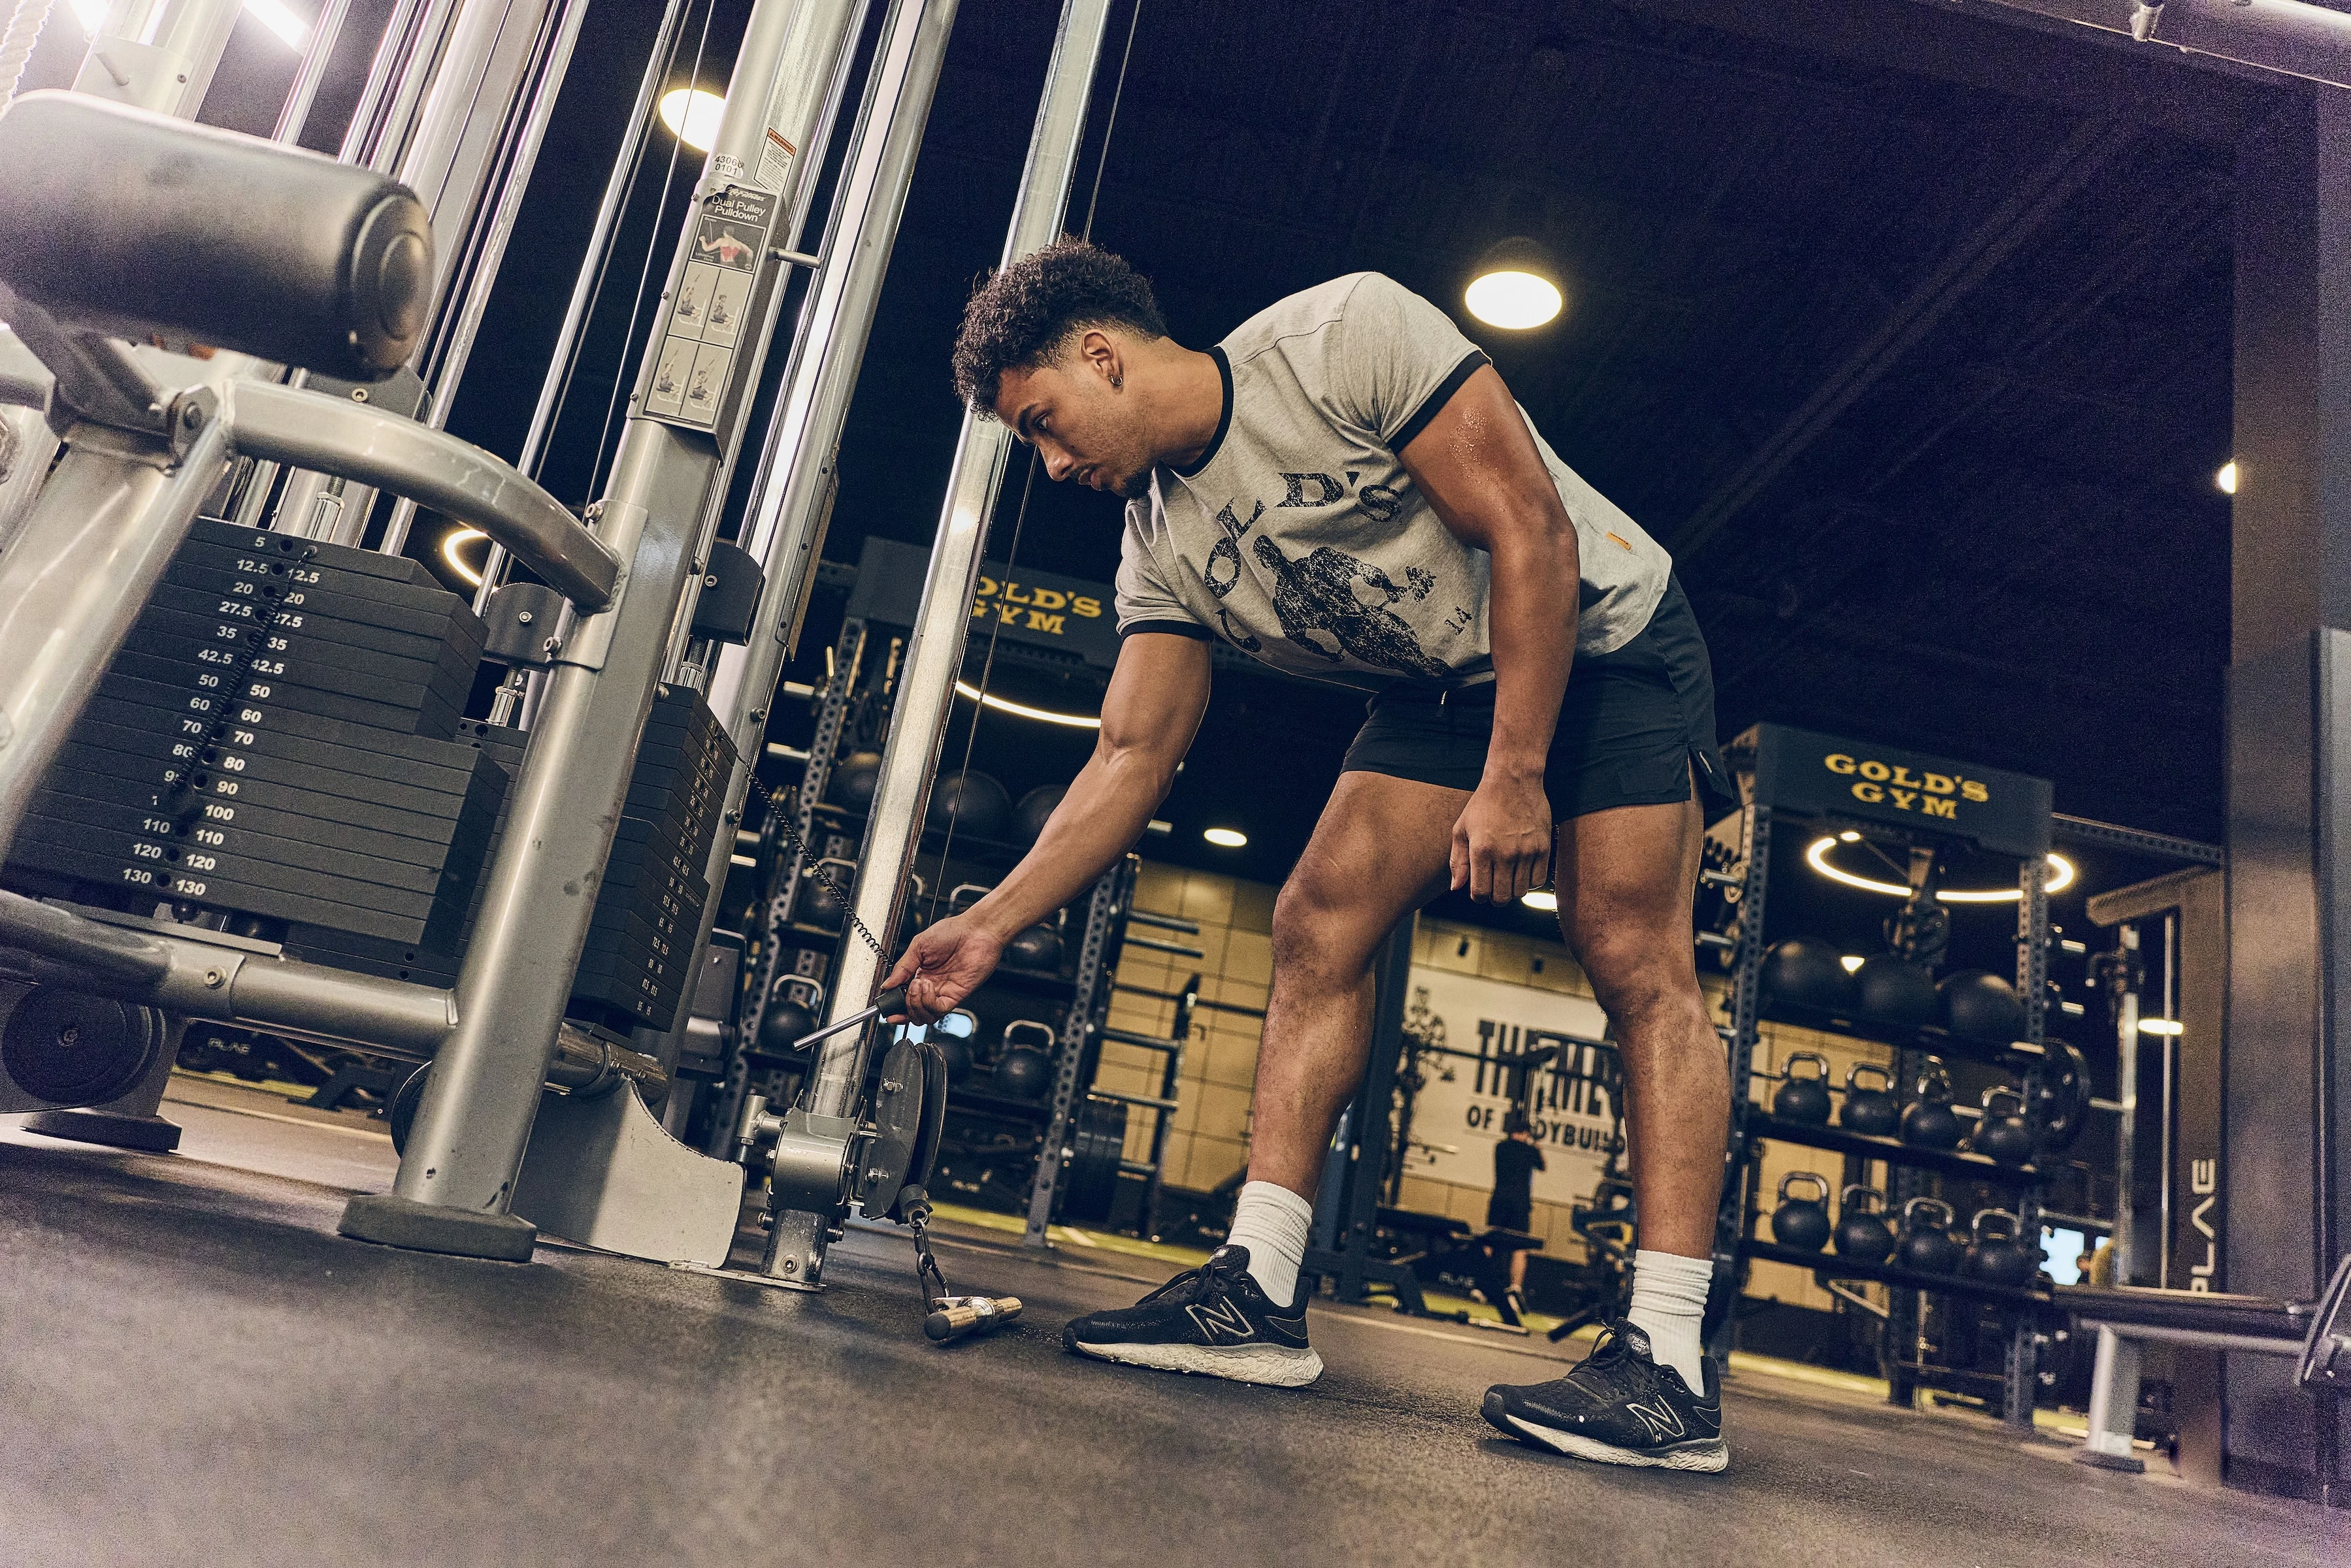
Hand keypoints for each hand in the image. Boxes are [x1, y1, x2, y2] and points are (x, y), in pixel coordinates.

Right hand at [879, 914, 1005, 1022]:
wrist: (976, 930)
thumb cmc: (953, 932)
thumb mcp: (918, 945)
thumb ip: (902, 967)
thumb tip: (887, 985)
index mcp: (920, 975)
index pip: (905, 1000)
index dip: (895, 1007)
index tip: (886, 1008)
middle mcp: (932, 987)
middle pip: (913, 1012)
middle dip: (905, 1005)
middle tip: (906, 988)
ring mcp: (944, 992)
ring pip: (925, 1016)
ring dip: (916, 1004)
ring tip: (918, 984)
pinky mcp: (956, 995)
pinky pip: (939, 1009)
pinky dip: (929, 1002)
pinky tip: (928, 986)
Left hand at [1451, 773, 1553, 903]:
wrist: (1513, 780)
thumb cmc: (1483, 804)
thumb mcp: (1461, 829)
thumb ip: (1457, 861)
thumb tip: (1456, 888)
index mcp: (1481, 850)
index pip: (1480, 892)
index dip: (1478, 897)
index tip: (1479, 891)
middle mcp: (1505, 854)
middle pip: (1501, 897)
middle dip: (1494, 897)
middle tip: (1493, 887)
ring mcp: (1526, 852)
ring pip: (1520, 891)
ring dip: (1512, 890)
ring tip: (1507, 878)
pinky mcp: (1543, 848)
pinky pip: (1538, 880)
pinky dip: (1529, 882)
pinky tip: (1522, 872)